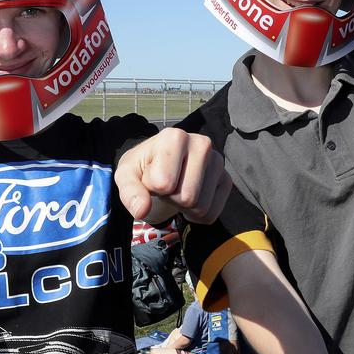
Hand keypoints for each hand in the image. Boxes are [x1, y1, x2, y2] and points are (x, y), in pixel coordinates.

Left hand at [115, 128, 230, 223]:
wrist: (159, 169)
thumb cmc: (143, 169)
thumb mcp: (127, 176)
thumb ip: (129, 192)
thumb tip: (141, 210)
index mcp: (175, 137)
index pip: (164, 183)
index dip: (152, 187)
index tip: (151, 176)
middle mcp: (202, 143)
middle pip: (187, 197)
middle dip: (171, 199)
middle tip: (166, 186)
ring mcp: (218, 161)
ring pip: (201, 207)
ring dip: (184, 208)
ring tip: (177, 190)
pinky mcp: (226, 179)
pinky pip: (212, 214)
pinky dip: (197, 216)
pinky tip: (190, 199)